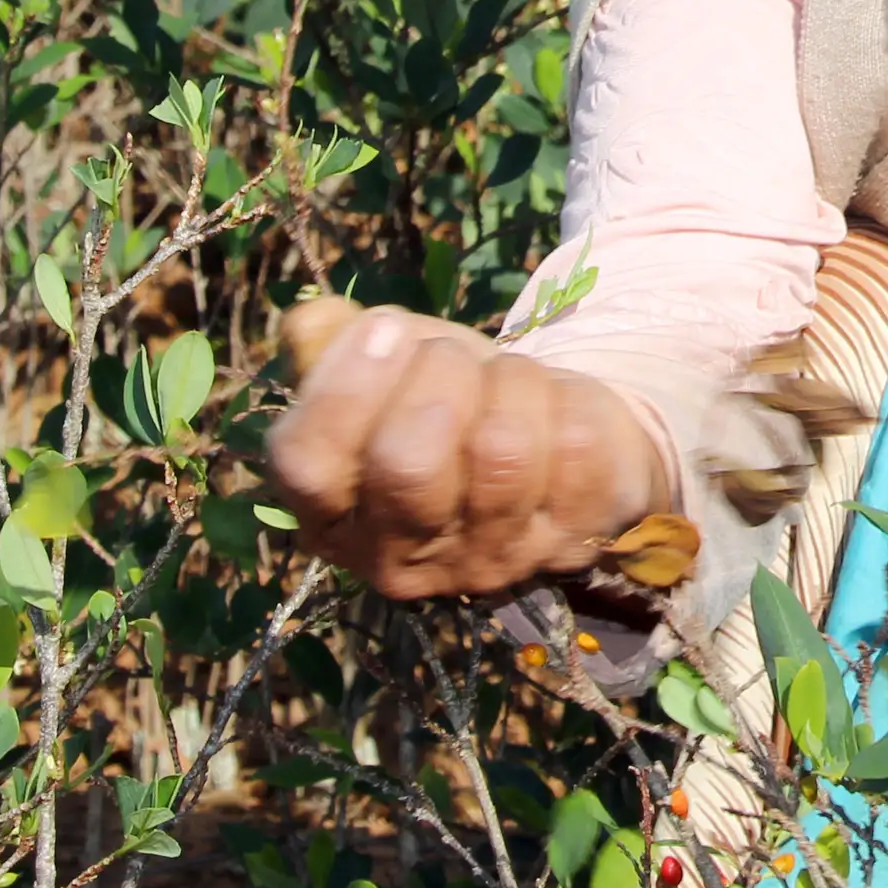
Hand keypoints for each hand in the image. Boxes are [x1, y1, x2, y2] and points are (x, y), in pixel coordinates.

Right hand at [270, 297, 671, 599]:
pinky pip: (577, 447)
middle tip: (453, 358)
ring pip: (503, 450)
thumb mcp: (385, 364)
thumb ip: (332, 338)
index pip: (310, 466)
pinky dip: (572, 398)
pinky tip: (558, 408)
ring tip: (510, 379)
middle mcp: (403, 560)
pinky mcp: (574, 541)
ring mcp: (492, 562)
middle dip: (439, 378)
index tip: (387, 327)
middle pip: (408, 465)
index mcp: (333, 516)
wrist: (549, 432)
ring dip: (512, 381)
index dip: (345, 390)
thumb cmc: (447, 397)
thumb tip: (314, 325)